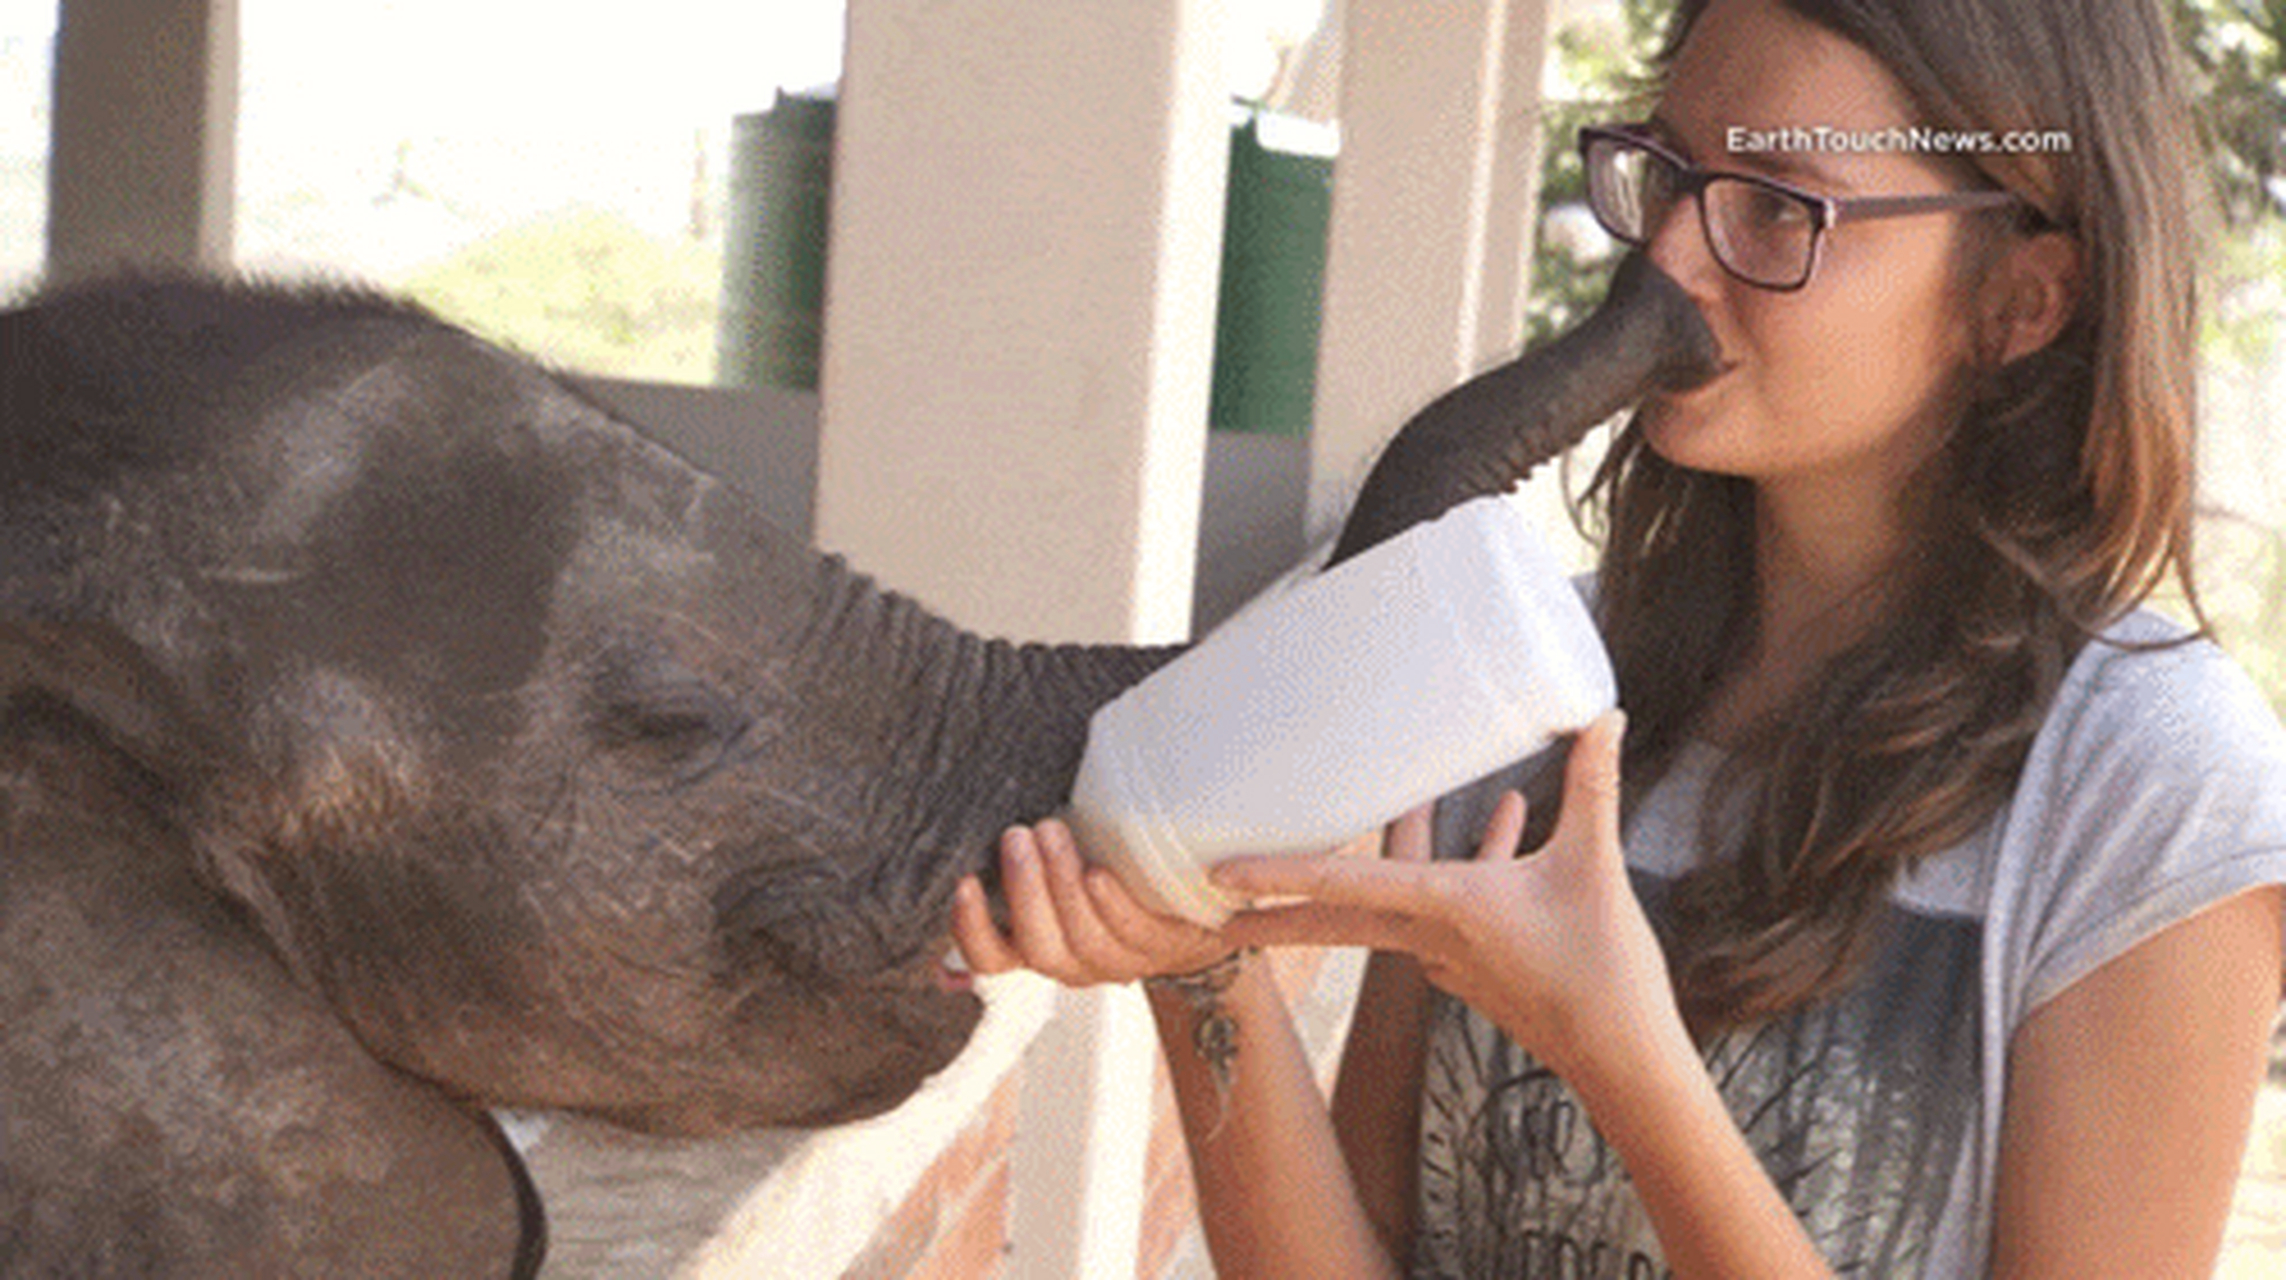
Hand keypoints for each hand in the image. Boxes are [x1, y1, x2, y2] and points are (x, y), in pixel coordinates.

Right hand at [951, 817, 1233, 987]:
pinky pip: (1134, 932)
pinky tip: (1099, 873)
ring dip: (1063, 885)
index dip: (971, 929)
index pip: (992, 957)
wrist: (1193, 903)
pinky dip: (1112, 904)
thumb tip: (984, 804)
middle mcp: (1075, 962)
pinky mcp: (1163, 946)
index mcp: (1040, 945)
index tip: (964, 883)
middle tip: (1017, 835)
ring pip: (1084, 940)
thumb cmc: (1113, 869)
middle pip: (1040, 946)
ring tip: (1052, 832)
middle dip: (1024, 889)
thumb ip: (1028, 844)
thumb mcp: (1062, 859)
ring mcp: (1120, 959)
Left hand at [1213, 711, 1685, 1081]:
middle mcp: (1432, 937)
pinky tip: (1509, 819)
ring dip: (1385, 860)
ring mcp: (1449, 959)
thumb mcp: (1597, 864)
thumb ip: (1595, 785)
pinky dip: (1462, 865)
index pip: (1343, 884)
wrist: (1624, 1061)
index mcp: (1445, 908)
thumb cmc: (1606, 972)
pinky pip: (1443, 911)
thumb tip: (1605, 713)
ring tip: (1399, 812)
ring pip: (1393, 902)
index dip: (1277, 874)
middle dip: (1272, 904)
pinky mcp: (1475, 968)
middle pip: (1335, 913)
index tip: (1218, 875)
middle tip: (1211, 896)